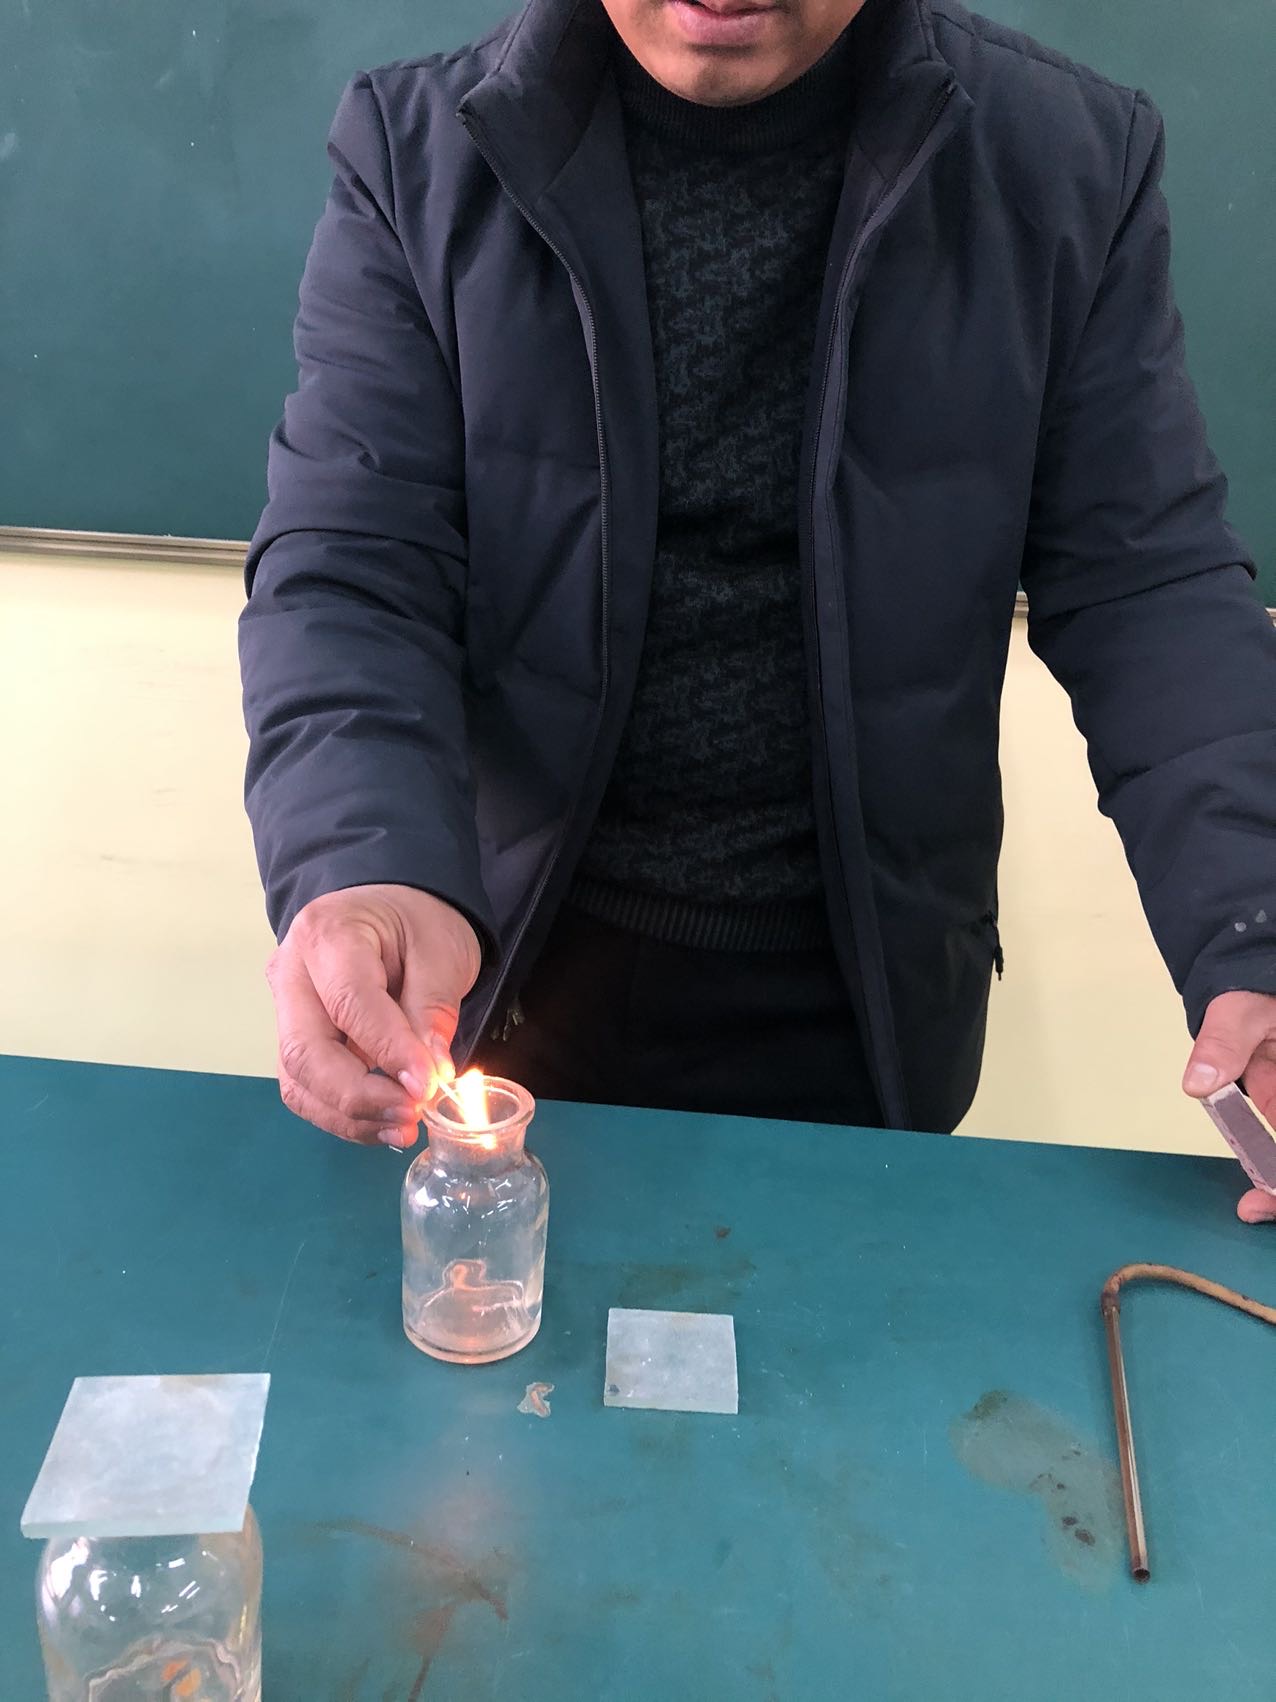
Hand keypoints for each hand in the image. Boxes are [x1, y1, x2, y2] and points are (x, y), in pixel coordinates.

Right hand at [266, 884, 480, 1147]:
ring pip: (298, 1080)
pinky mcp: (294, 1039)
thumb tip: (429, 1076)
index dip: (388, 1050)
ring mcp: (284, 1009)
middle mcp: (290, 973)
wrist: (388, 910)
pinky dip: (344, 1115)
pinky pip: (307, 1088)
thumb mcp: (441, 951)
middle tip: (412, 1116)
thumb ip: (432, 1010)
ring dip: (350, 1116)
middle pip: (305, 1052)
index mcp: (327, 934)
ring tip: (404, 1127)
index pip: (350, 1002)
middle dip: (359, 1096)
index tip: (428, 1086)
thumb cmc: (416, 921)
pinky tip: (385, 1121)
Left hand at [1183, 990, 1275, 1224]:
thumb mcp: (1240, 1008)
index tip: (1272, 1190)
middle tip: (1257, 1208)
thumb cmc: (1256, 987)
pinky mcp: (1275, 1098)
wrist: (1249, 973)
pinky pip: (1274, 1139)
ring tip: (1253, 1208)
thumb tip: (1198, 1083)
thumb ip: (1223, 1042)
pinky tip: (1256, 1193)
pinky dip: (1269, 1167)